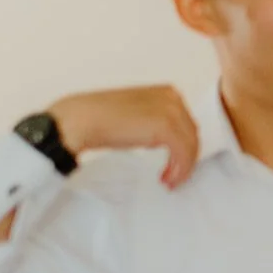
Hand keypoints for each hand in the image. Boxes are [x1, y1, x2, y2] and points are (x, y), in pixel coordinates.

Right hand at [48, 86, 199, 188]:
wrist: (81, 120)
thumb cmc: (101, 119)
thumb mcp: (137, 116)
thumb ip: (156, 121)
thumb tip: (169, 141)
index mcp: (166, 92)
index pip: (186, 123)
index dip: (183, 146)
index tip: (174, 163)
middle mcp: (172, 97)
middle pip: (191, 134)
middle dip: (185, 158)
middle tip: (172, 175)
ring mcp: (170, 111)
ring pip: (191, 145)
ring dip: (183, 167)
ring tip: (168, 180)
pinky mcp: (165, 127)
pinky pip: (183, 153)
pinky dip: (179, 169)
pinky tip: (167, 179)